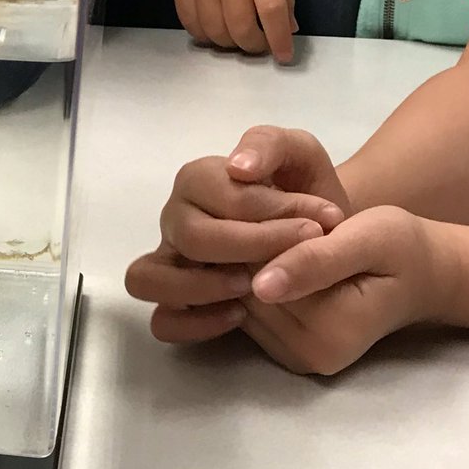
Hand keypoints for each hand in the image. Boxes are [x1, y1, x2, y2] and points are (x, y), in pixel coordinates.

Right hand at [125, 127, 348, 341]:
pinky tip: (238, 314)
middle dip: (250, 247)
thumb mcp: (299, 153)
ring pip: (148, 279)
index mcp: (197, 181)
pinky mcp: (176, 302)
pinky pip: (162, 321)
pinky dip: (195, 323)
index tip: (321, 222)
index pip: (218, 195)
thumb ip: (269, 145)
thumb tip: (238, 168)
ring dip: (200, 286)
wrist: (319, 231)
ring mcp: (170, 263)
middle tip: (298, 252)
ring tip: (251, 288)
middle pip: (188, 237)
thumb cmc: (304, 191)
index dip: (272, 211)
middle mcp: (175, 220)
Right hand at [173, 0, 298, 61]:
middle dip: (254, 46)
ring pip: (214, 32)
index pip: (271, 11)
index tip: (284, 56)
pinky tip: (215, 30)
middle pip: (240, 28)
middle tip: (259, 45)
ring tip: (237, 39)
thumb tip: (287, 30)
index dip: (278, 40)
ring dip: (229, 44)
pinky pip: (190, 24)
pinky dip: (205, 35)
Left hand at [241, 207, 447, 374]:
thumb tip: (262, 286)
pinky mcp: (285, 353)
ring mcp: (295, 359)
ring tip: (284, 241)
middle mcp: (308, 357)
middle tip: (282, 223)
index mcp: (330, 334)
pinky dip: (257, 284)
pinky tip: (281, 263)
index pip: (259, 280)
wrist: (422, 276)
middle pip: (245, 295)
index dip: (262, 238)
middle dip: (255, 254)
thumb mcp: (367, 240)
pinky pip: (250, 312)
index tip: (287, 213)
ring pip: (241, 302)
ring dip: (252, 268)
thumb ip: (317, 260)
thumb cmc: (400, 248)